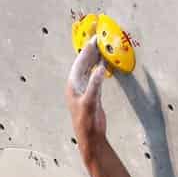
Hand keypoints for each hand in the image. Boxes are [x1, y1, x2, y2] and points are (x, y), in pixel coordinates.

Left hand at [65, 37, 106, 151]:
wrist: (91, 138)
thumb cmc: (86, 122)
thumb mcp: (90, 102)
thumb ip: (95, 85)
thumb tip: (100, 69)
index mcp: (73, 85)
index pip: (80, 63)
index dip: (87, 51)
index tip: (94, 39)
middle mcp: (77, 86)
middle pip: (84, 64)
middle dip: (91, 52)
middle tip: (99, 39)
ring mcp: (85, 90)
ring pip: (90, 70)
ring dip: (95, 59)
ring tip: (102, 48)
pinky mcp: (92, 95)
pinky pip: (95, 77)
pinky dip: (100, 70)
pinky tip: (104, 65)